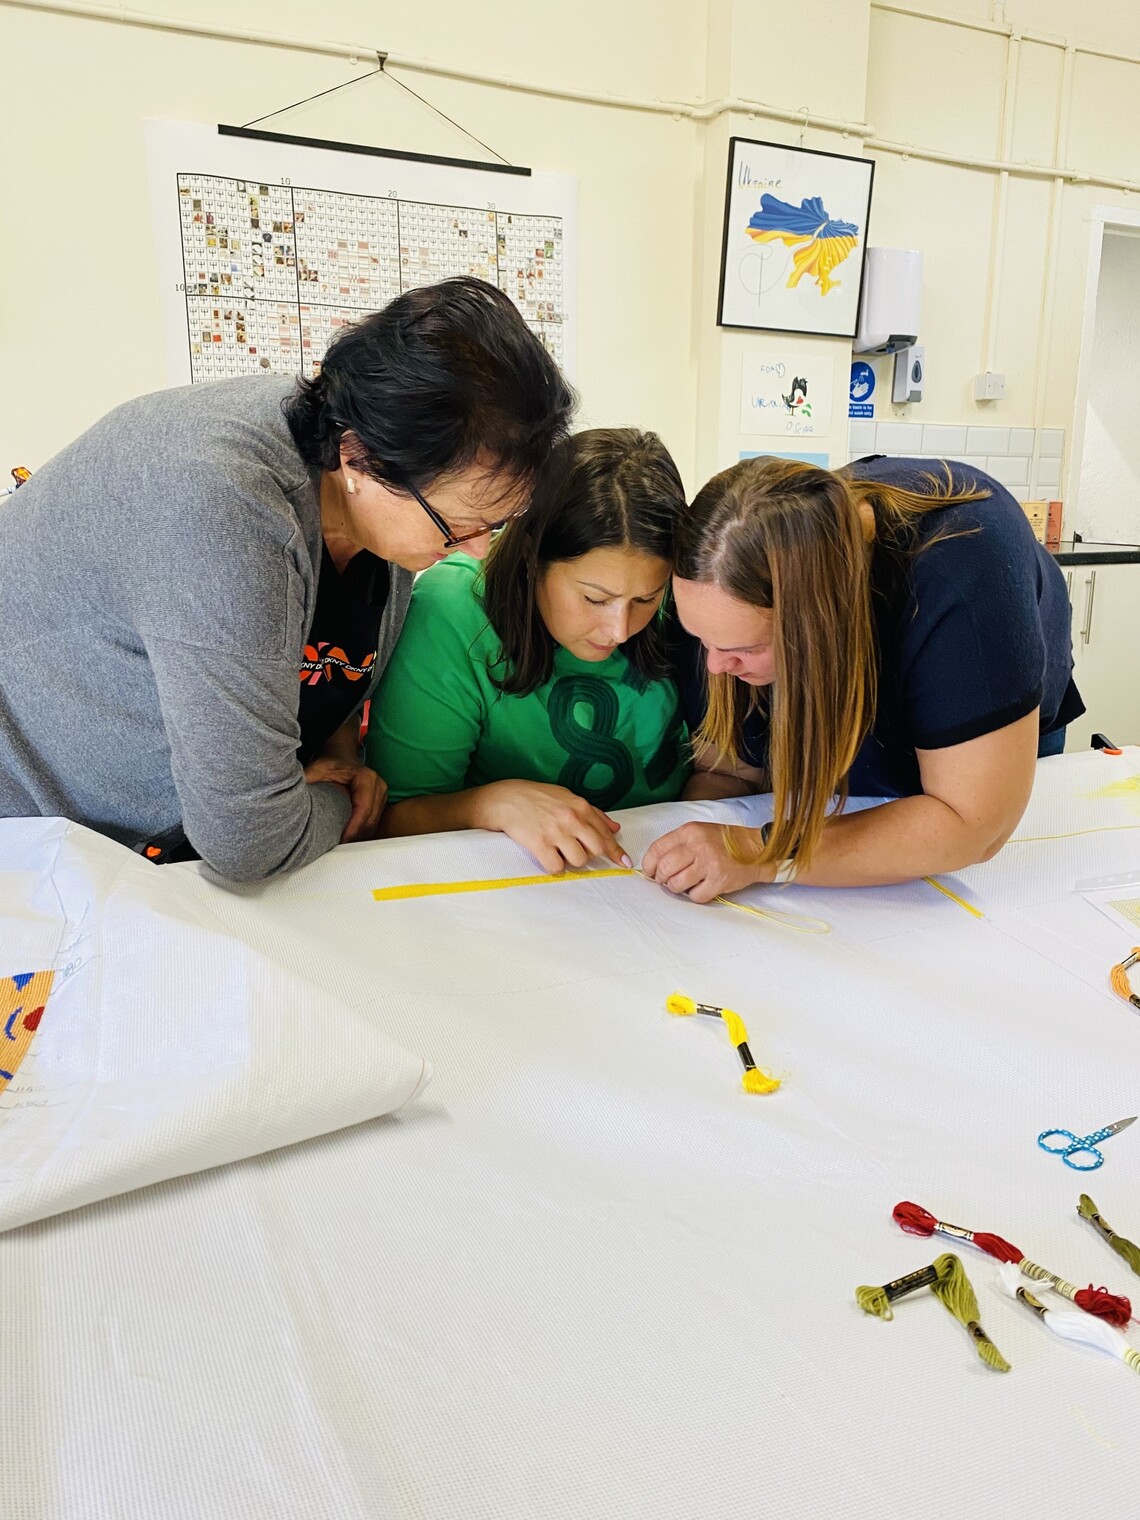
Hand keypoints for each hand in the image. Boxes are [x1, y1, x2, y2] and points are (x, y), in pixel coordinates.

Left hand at [303, 756, 388, 841]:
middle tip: (336, 846)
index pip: (363, 808)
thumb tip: (293, 797)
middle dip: (355, 835)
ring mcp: (381, 796)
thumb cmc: (329, 763)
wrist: (340, 755)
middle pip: (370, 820)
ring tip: (339, 844)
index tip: (340, 840)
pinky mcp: (379, 804)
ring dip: (358, 837)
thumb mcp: (316, 768)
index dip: (353, 827)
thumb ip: (308, 781)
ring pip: (373, 825)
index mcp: (365, 777)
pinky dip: (360, 833)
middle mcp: (378, 786)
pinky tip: (346, 838)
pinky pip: (372, 824)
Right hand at [474, 780, 628, 873]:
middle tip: (575, 850)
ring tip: (558, 850)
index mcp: (580, 807)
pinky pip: (556, 867)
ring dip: (570, 861)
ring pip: (578, 861)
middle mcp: (571, 819)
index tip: (624, 863)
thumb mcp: (567, 797)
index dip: (616, 852)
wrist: (505, 799)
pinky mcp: (539, 844)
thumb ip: (593, 813)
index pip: (605, 835)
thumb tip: (615, 828)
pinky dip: (554, 866)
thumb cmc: (537, 797)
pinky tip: (547, 856)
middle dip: (589, 854)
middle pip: (596, 850)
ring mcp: (555, 832)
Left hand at [641, 823, 772, 903]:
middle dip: (661, 879)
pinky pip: (696, 896)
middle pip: (665, 868)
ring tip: (685, 885)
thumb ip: (678, 844)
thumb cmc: (725, 841)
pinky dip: (696, 896)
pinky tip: (702, 888)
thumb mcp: (699, 832)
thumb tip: (656, 864)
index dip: (649, 864)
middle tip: (667, 881)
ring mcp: (709, 863)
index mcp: (690, 831)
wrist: (756, 848)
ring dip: (677, 888)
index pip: (657, 849)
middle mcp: (698, 845)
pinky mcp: (720, 880)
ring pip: (677, 884)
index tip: (650, 872)